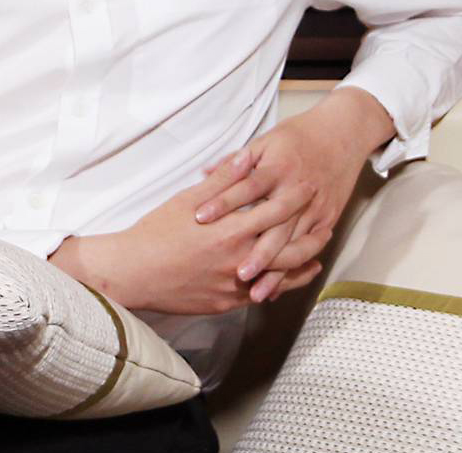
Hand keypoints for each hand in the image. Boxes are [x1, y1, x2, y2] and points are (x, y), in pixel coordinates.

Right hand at [47, 150, 321, 314]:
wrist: (133, 273)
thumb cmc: (156, 232)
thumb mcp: (187, 200)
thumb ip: (222, 181)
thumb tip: (247, 158)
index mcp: (230, 230)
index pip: (276, 212)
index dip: (297, 199)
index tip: (312, 187)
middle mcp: (238, 260)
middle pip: (288, 248)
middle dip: (311, 236)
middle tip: (328, 225)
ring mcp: (234, 286)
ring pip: (280, 276)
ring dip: (302, 263)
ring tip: (317, 254)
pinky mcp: (226, 303)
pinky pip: (262, 294)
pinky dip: (280, 284)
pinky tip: (288, 279)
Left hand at [193, 85, 396, 303]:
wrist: (343, 133)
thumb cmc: (299, 136)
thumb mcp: (266, 141)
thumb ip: (235, 162)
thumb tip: (204, 173)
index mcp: (278, 167)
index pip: (246, 187)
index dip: (223, 202)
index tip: (201, 218)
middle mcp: (297, 189)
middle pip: (274, 225)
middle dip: (256, 252)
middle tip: (235, 273)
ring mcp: (315, 206)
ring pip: (293, 244)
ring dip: (275, 270)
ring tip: (254, 291)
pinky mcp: (327, 218)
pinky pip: (310, 248)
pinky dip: (294, 269)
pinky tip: (278, 285)